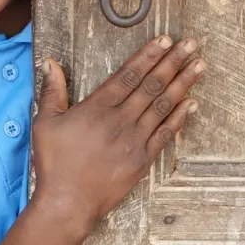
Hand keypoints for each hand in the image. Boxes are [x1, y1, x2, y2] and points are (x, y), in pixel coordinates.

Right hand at [30, 36, 205, 237]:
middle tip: (190, 45)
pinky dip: (180, 117)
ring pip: (163, 105)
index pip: (128, 75)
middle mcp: (119, 120)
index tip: (164, 41)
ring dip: (183, 84)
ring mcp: (134, 140)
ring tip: (199, 66)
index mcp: (96, 108)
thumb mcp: (45, 122)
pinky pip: (165, 133)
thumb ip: (52, 91)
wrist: (68, 203)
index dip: (148, 56)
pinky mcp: (142, 160)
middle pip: (151, 85)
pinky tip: (192, 103)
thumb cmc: (54, 163)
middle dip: (173, 62)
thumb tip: (50, 63)